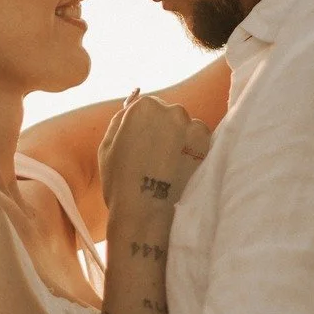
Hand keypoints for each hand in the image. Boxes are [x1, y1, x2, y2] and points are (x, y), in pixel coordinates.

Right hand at [98, 91, 211, 217]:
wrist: (145, 212)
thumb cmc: (121, 181)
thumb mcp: (107, 145)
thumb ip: (120, 118)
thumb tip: (132, 101)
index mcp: (143, 106)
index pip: (146, 106)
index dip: (144, 127)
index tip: (143, 146)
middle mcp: (170, 109)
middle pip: (168, 114)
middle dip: (164, 130)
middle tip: (155, 158)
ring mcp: (191, 125)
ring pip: (185, 126)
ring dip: (180, 140)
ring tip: (168, 166)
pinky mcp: (206, 143)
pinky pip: (199, 139)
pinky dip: (192, 151)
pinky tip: (180, 168)